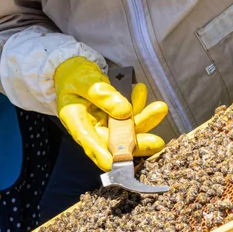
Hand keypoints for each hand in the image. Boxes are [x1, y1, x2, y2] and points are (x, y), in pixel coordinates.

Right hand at [54, 57, 167, 171]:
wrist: (73, 68)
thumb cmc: (73, 74)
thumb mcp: (85, 80)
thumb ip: (103, 95)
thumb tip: (125, 111)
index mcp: (76, 121)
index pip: (90, 143)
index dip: (104, 156)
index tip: (119, 164)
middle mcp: (91, 127)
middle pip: (114, 141)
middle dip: (137, 142)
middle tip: (156, 142)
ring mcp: (104, 123)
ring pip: (127, 129)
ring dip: (144, 120)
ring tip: (160, 108)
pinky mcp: (113, 116)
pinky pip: (129, 115)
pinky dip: (138, 105)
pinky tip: (141, 91)